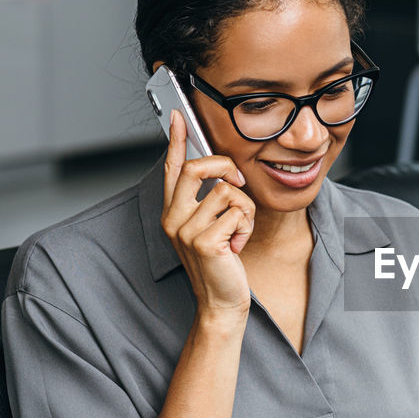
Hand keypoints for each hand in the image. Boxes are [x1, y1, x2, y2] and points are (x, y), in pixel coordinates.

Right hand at [161, 111, 255, 318]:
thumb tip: (222, 174)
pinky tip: (237, 246)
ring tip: (237, 232)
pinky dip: (246, 227)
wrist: (222, 301)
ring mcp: (185, 230)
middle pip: (197, 168)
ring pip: (227, 192)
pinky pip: (238, 213)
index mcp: (173, 212)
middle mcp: (173, 218)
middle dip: (225, 167)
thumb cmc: (221, 265)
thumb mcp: (212, 229)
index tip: (179, 116)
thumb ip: (209, 202)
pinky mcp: (203, 242)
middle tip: (238, 183)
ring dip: (244, 211)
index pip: (172, 169)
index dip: (177, 141)